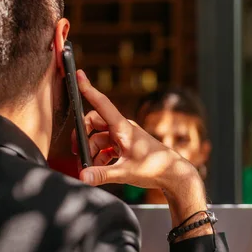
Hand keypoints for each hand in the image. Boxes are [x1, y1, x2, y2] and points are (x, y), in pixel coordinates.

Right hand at [74, 70, 197, 193]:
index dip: (88, 89)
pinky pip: (105, 147)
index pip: (102, 103)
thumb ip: (102, 175)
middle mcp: (122, 128)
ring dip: (91, 152)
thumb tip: (83, 177)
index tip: (79, 74)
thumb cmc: (155, 168)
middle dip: (83, 136)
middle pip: (94, 122)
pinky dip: (99, 157)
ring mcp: (123, 136)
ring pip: (98, 137)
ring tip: (90, 169)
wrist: (173, 174)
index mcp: (123, 127)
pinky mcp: (125, 146)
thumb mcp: (125, 172)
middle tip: (77, 153)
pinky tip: (99, 170)